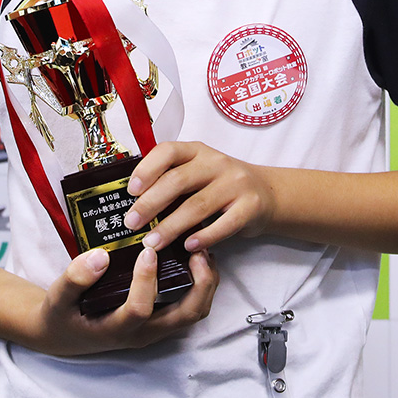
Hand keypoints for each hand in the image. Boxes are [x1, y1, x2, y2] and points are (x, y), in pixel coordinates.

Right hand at [27, 244, 218, 356]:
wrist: (64, 333)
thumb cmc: (62, 314)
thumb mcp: (58, 297)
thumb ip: (75, 278)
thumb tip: (100, 256)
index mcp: (116, 329)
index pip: (140, 310)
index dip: (146, 281)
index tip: (147, 250)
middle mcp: (142, 332)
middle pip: (185, 315)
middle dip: (200, 283)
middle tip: (196, 249)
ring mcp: (155, 328)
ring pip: (194, 312)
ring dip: (205, 283)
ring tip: (200, 249)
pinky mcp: (160, 320)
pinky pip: (190, 306)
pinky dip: (200, 283)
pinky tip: (193, 257)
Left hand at [123, 141, 276, 252]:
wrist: (266, 193)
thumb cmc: (221, 185)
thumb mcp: (198, 171)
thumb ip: (172, 179)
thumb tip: (134, 203)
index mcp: (197, 151)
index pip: (168, 151)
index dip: (147, 169)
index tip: (131, 190)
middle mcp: (216, 163)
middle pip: (178, 181)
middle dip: (150, 203)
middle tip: (131, 222)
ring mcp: (235, 184)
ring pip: (197, 206)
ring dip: (170, 227)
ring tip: (152, 242)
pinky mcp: (250, 206)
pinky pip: (224, 224)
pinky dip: (204, 237)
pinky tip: (188, 247)